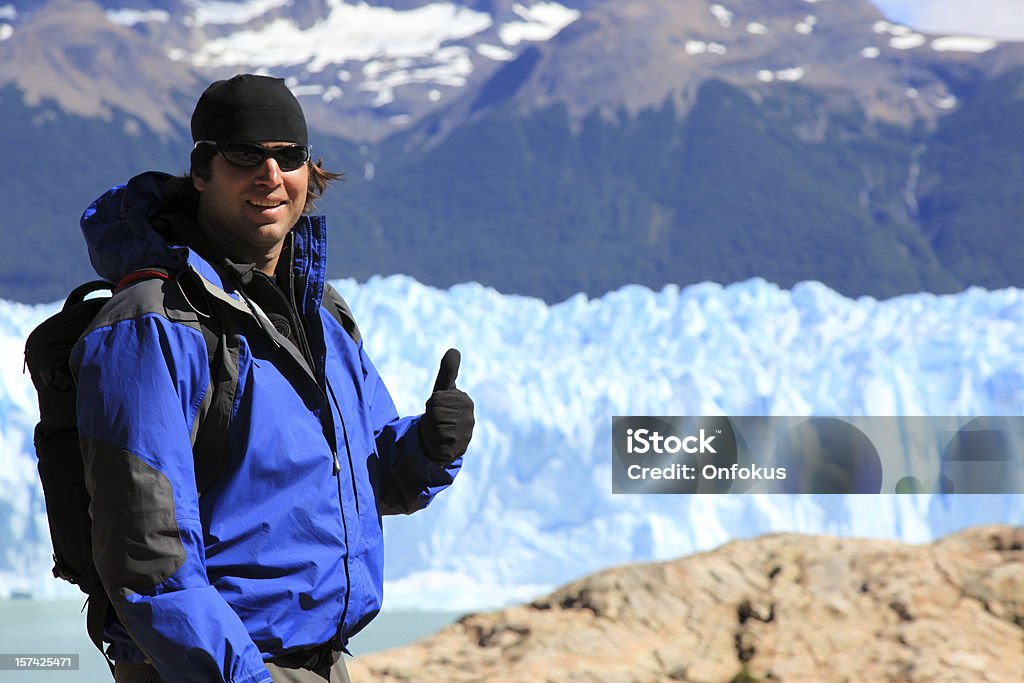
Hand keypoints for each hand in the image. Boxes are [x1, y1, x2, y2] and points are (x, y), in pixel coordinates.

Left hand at [419, 348, 474, 464]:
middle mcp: (469, 417)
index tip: (437, 408)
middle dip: (429, 418)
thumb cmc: (442, 412)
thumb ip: (448, 371)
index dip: (430, 404)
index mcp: (465, 401)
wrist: (442, 441)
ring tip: (437, 431)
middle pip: (434, 412)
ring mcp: (466, 434)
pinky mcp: (460, 448)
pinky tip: (439, 442)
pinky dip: (433, 442)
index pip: (436, 399)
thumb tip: (454, 349)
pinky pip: (437, 441)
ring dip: (430, 430)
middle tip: (436, 421)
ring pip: (435, 427)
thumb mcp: (443, 390)